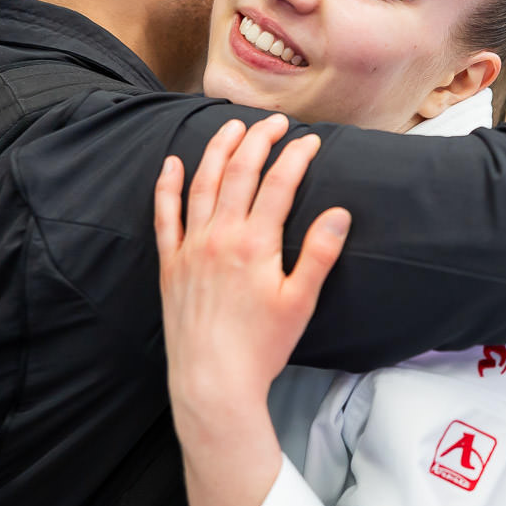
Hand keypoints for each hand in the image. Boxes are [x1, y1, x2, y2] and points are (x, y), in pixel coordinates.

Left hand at [154, 114, 351, 413]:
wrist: (212, 382)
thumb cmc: (261, 347)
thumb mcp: (301, 302)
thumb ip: (320, 254)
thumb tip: (340, 213)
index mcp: (255, 243)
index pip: (279, 183)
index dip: (297, 156)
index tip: (312, 141)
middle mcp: (219, 236)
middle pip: (239, 172)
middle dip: (259, 139)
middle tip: (276, 123)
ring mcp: (191, 247)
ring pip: (202, 183)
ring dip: (218, 149)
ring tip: (232, 126)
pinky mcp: (172, 264)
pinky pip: (165, 214)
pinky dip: (167, 185)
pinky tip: (172, 162)